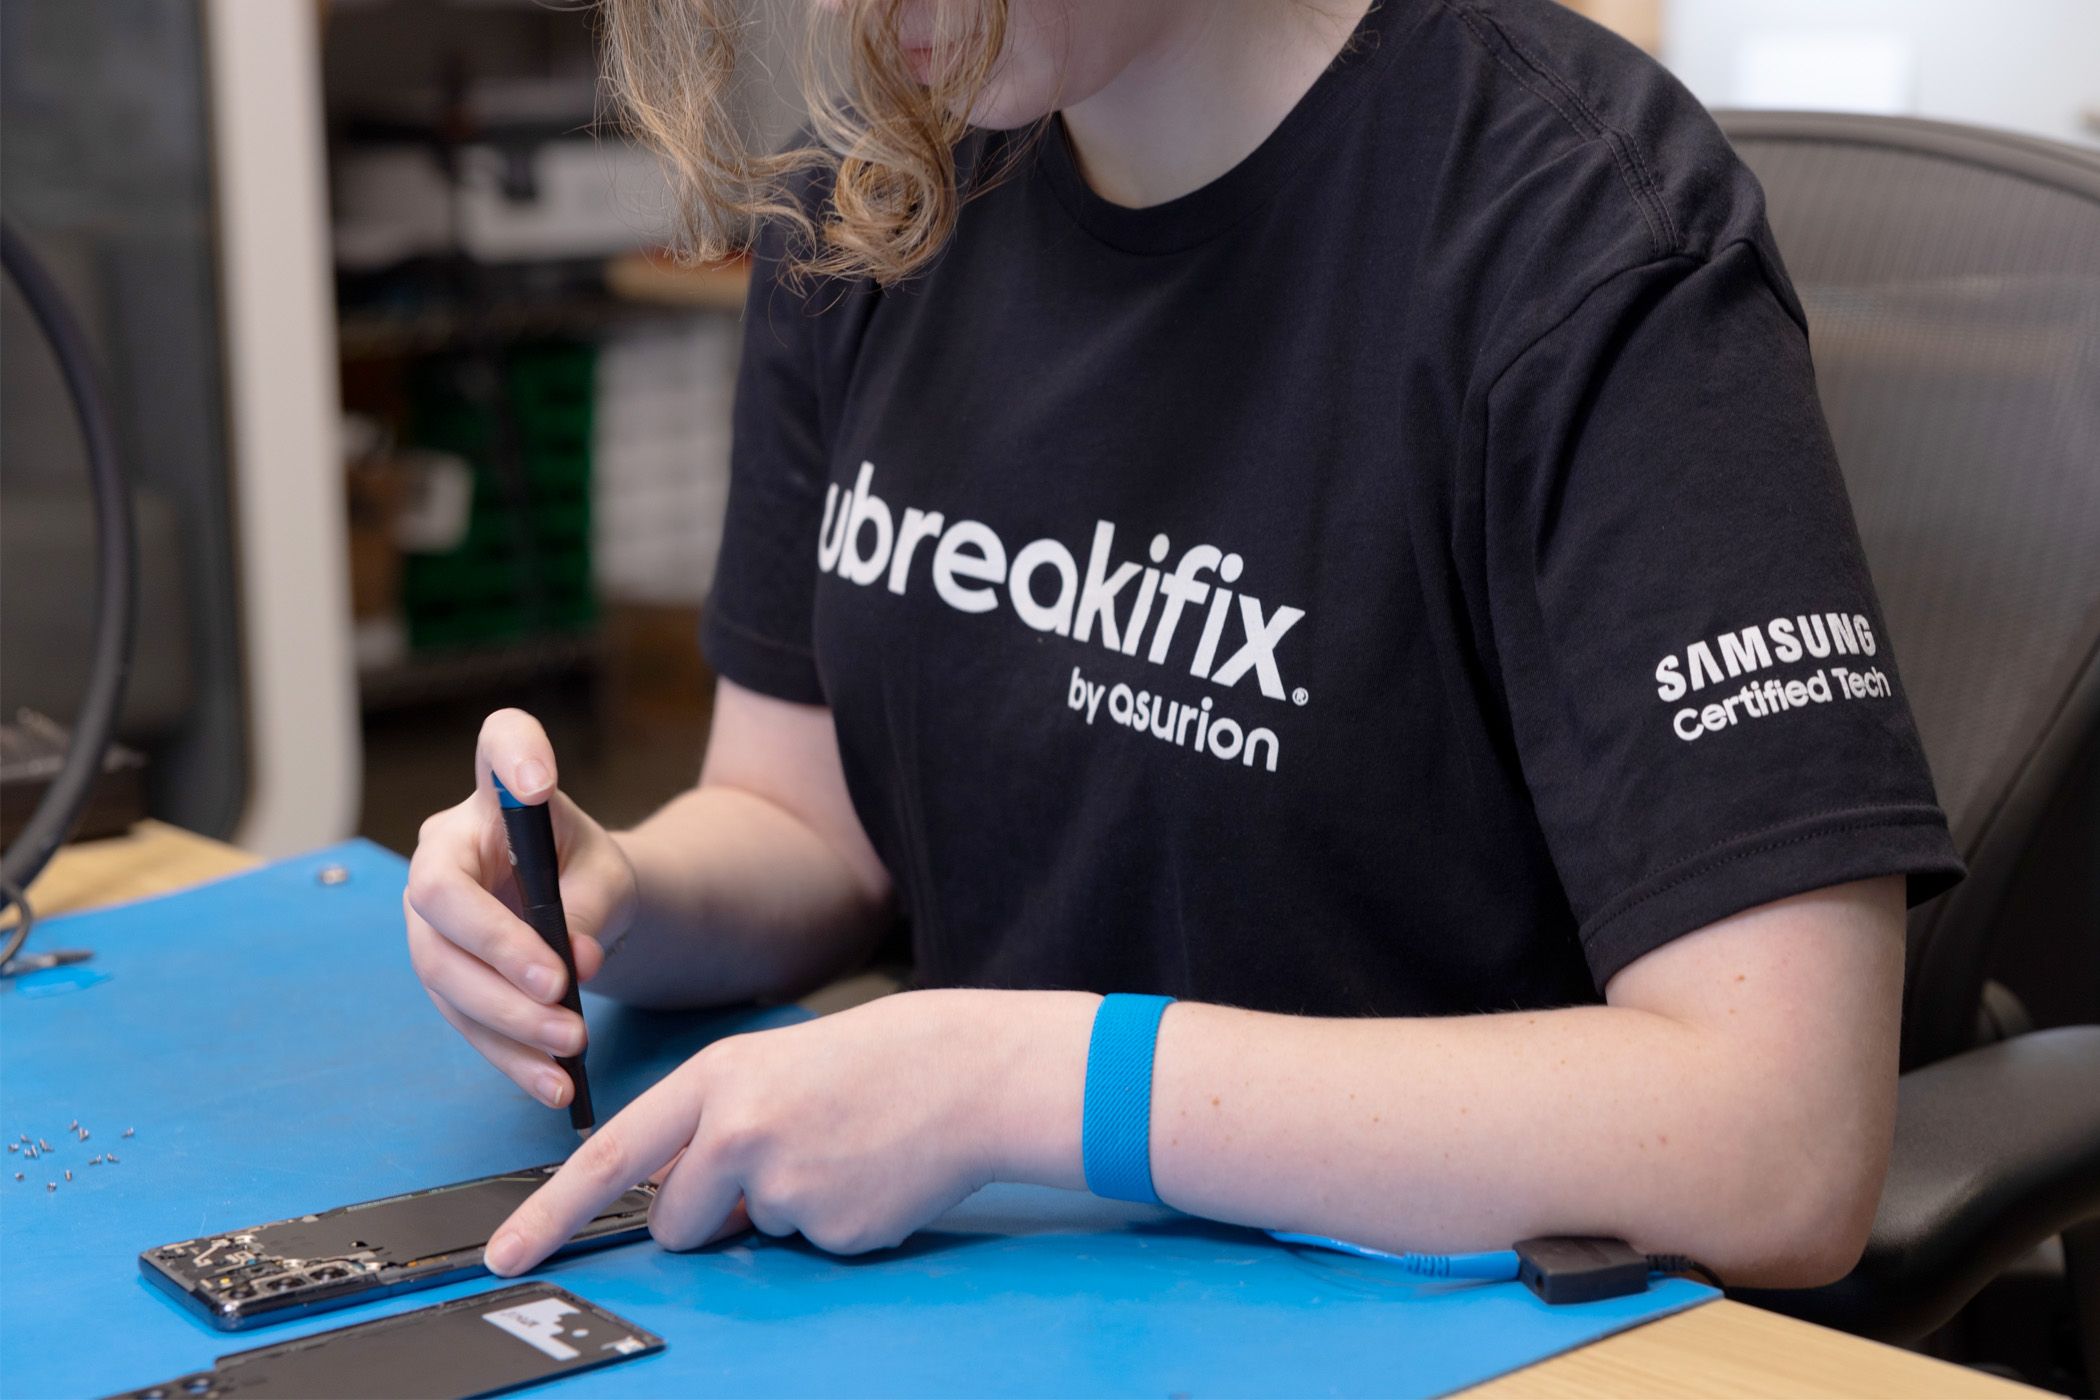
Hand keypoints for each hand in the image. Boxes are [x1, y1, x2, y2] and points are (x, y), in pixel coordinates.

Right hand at [404, 708, 639, 1110]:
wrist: (577, 915)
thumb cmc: (587, 875)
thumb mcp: (609, 875)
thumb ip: (594, 904)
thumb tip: (577, 961)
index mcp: (492, 801)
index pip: (498, 746)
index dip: (512, 754)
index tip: (536, 779)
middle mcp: (444, 852)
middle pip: (445, 901)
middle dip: (499, 952)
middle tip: (559, 988)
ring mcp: (429, 920)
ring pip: (446, 974)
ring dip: (507, 1019)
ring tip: (568, 1048)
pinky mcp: (441, 978)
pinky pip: (464, 1021)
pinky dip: (510, 1057)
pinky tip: (552, 1084)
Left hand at [482, 989, 1094, 1272]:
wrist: (971, 1072)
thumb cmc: (878, 1062)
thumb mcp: (776, 1068)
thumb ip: (715, 1125)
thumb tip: (687, 1204)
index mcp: (718, 1079)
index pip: (611, 1155)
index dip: (550, 1211)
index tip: (505, 1252)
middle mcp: (738, 1130)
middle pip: (675, 1218)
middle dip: (707, 1217)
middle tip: (780, 1162)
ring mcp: (785, 1184)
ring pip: (750, 1233)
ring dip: (783, 1211)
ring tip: (842, 1152)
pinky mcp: (831, 1229)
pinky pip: (808, 1247)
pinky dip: (835, 1222)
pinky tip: (871, 1174)